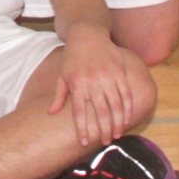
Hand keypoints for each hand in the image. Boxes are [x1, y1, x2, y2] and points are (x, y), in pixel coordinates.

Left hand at [46, 28, 145, 150]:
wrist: (88, 34)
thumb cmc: (72, 57)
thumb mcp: (62, 75)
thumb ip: (59, 95)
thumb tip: (51, 113)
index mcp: (77, 84)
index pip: (79, 112)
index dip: (82, 129)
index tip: (84, 143)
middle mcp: (92, 81)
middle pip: (100, 112)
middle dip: (103, 130)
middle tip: (105, 143)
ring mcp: (107, 76)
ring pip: (115, 105)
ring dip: (117, 123)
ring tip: (116, 135)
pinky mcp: (119, 72)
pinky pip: (126, 94)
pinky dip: (128, 108)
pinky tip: (127, 119)